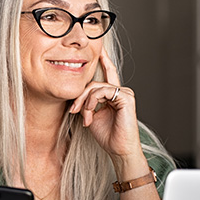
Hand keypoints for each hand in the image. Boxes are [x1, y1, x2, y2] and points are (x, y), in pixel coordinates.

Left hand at [68, 46, 141, 160]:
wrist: (119, 150)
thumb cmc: (107, 135)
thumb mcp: (91, 115)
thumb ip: (86, 102)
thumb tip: (76, 96)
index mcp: (113, 94)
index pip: (107, 73)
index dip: (103, 60)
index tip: (98, 49)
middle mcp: (120, 91)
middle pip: (93, 83)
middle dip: (80, 96)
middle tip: (73, 110)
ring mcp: (124, 93)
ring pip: (96, 87)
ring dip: (85, 102)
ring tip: (84, 117)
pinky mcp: (126, 97)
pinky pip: (103, 91)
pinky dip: (92, 101)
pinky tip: (90, 113)